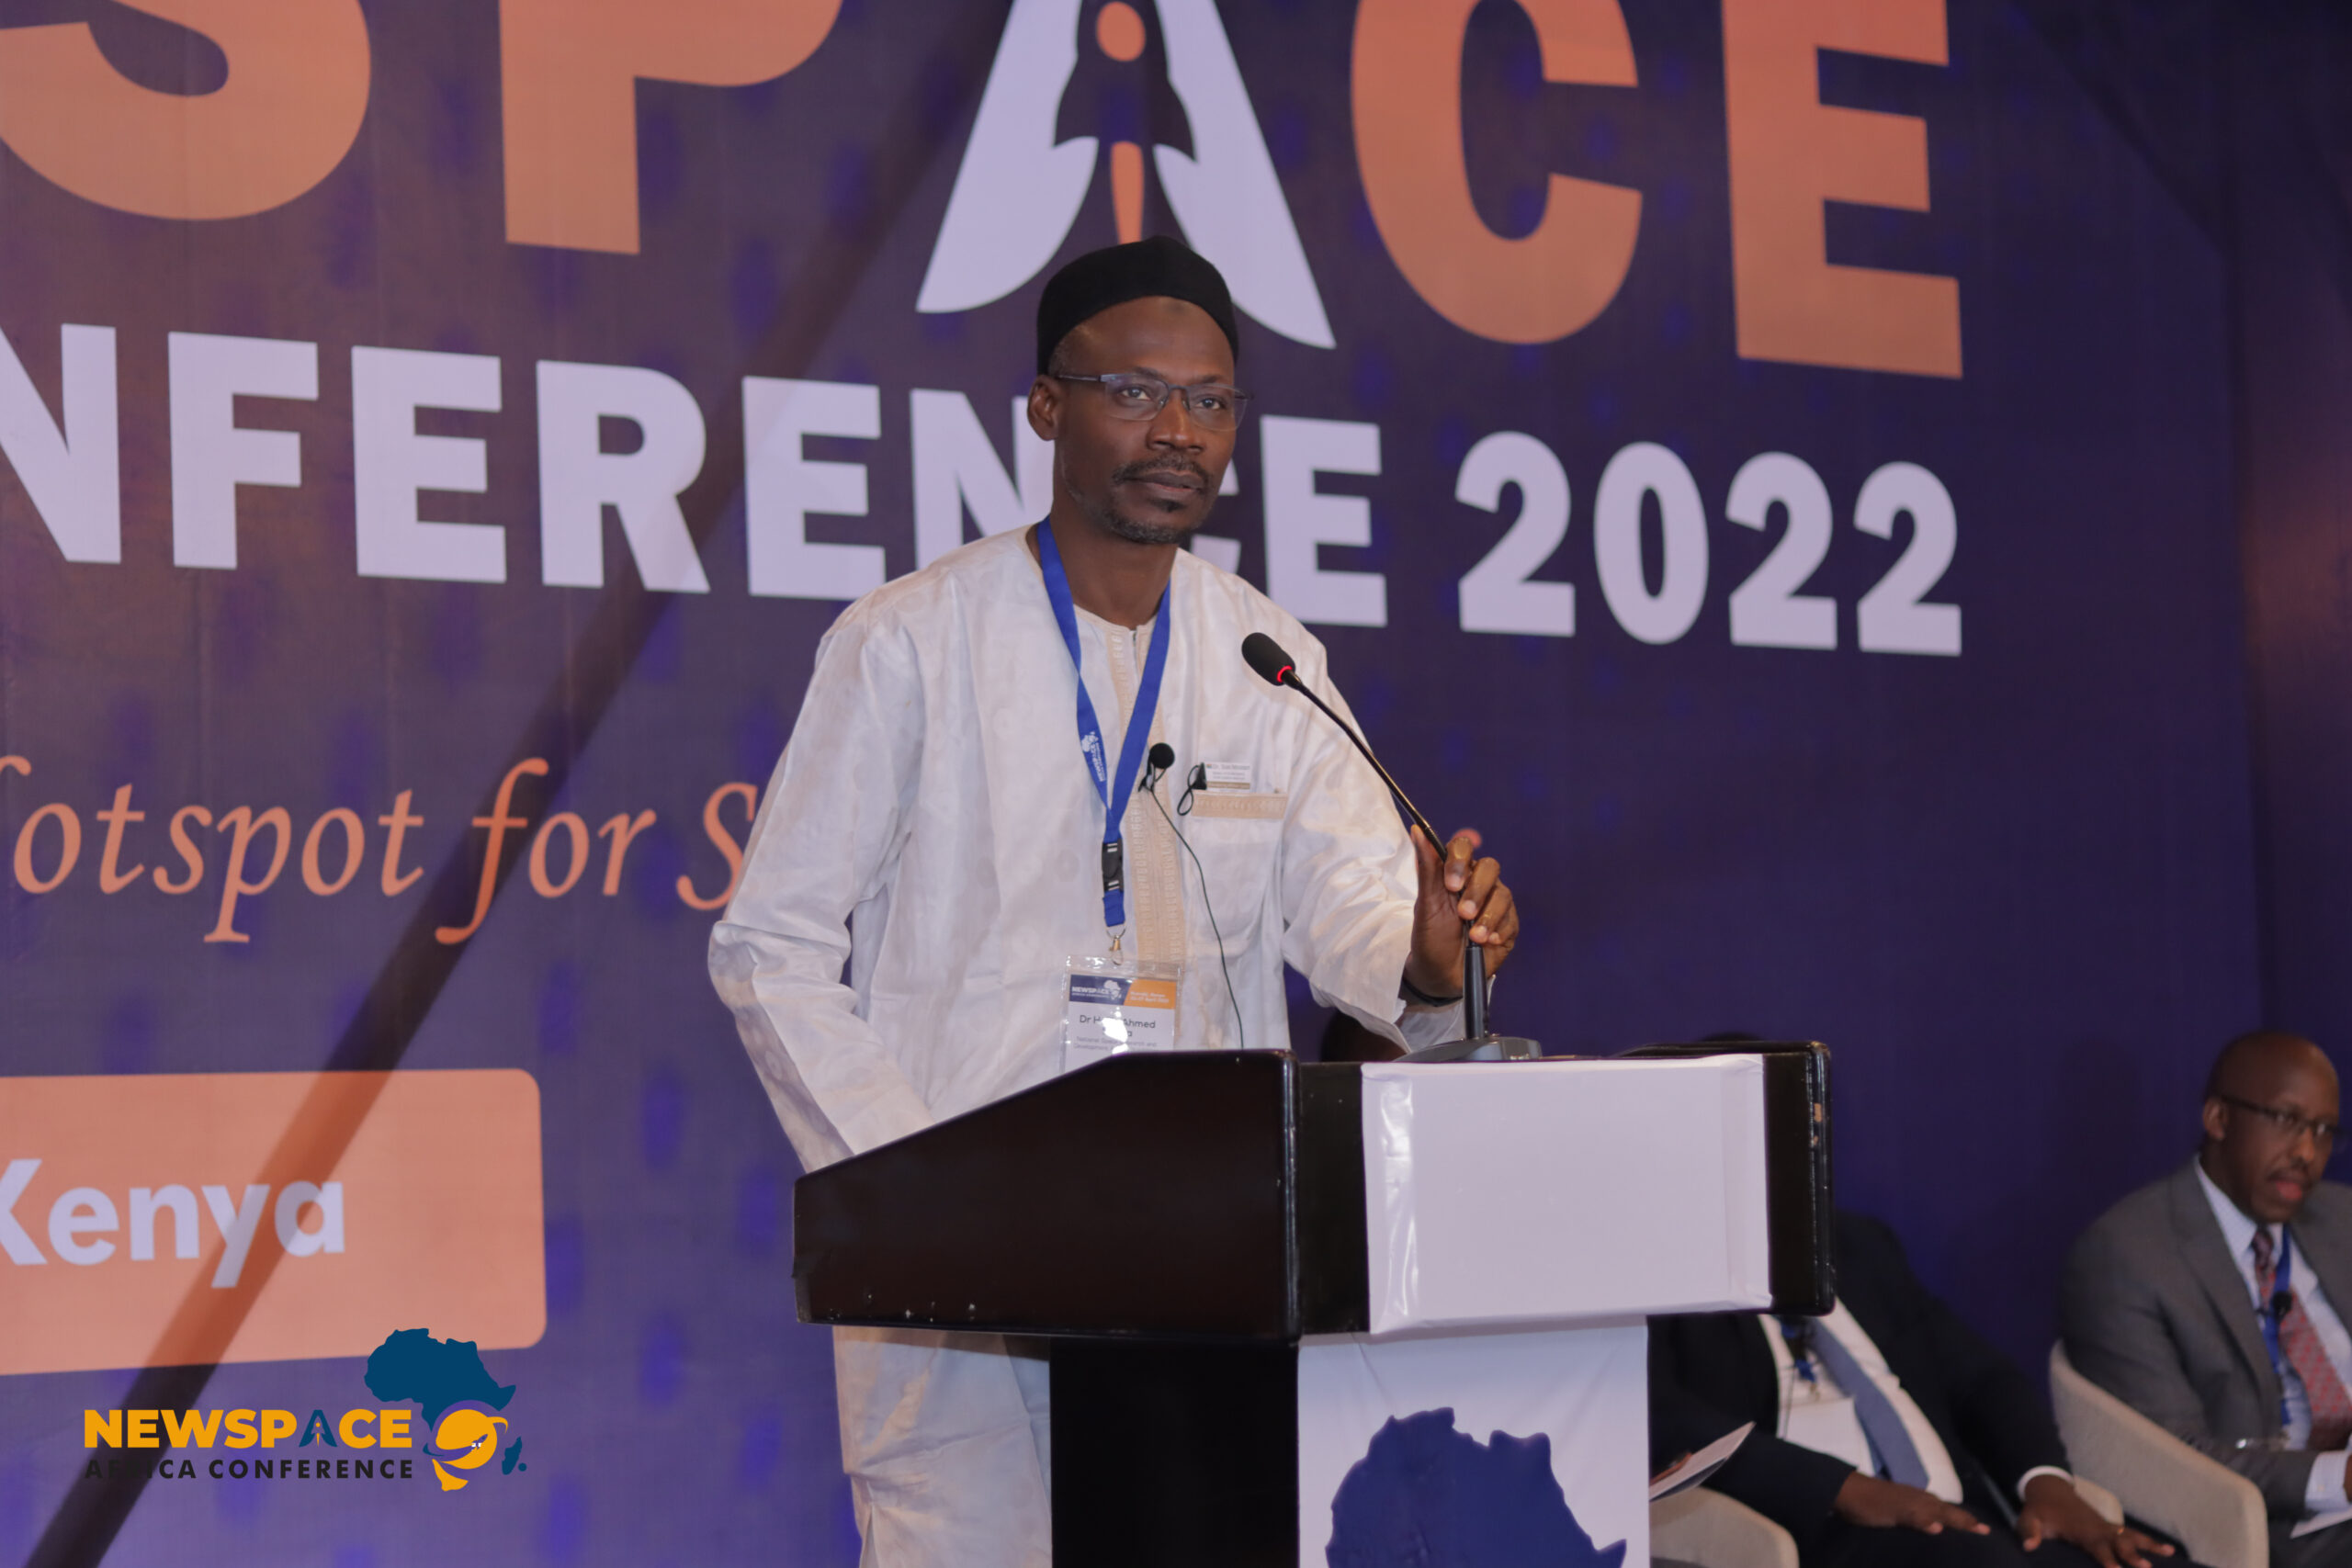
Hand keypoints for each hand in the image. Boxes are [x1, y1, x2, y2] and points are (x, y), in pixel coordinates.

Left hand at [1403, 827, 1517, 998]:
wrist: (1441, 975)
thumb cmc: (1431, 937)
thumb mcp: (1426, 905)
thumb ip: (1426, 868)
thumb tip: (1417, 831)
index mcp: (1455, 873)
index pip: (1463, 847)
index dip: (1460, 859)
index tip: (1451, 883)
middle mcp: (1478, 883)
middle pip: (1490, 867)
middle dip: (1477, 891)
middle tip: (1463, 914)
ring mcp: (1495, 903)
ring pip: (1503, 894)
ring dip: (1488, 916)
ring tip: (1474, 937)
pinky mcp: (1509, 924)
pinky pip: (1512, 919)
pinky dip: (1498, 930)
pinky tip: (1486, 942)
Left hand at [1832, 1472, 1988, 1535]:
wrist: (1843, 1491)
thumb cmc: (1867, 1505)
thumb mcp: (1891, 1514)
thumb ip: (1916, 1519)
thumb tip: (1940, 1528)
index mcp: (1920, 1502)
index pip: (1948, 1514)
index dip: (1966, 1523)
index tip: (1986, 1531)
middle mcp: (1918, 1497)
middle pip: (1945, 1509)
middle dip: (1964, 1518)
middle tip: (1982, 1527)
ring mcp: (1907, 1497)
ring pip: (1935, 1505)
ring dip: (1950, 1514)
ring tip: (1963, 1522)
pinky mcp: (1897, 1500)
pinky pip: (1924, 1505)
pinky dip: (1934, 1511)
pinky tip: (1931, 1516)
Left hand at [2018, 1473, 2171, 1565]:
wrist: (2049, 1489)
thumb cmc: (2040, 1509)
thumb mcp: (2029, 1518)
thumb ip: (2029, 1532)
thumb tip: (2029, 1546)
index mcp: (2080, 1529)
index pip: (2095, 1546)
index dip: (2105, 1558)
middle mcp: (2097, 1527)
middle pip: (2118, 1541)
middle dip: (2131, 1554)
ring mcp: (2105, 1526)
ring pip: (2129, 1535)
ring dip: (2148, 1544)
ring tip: (2169, 1552)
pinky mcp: (2109, 1527)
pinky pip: (2130, 1534)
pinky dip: (2147, 1541)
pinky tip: (2166, 1550)